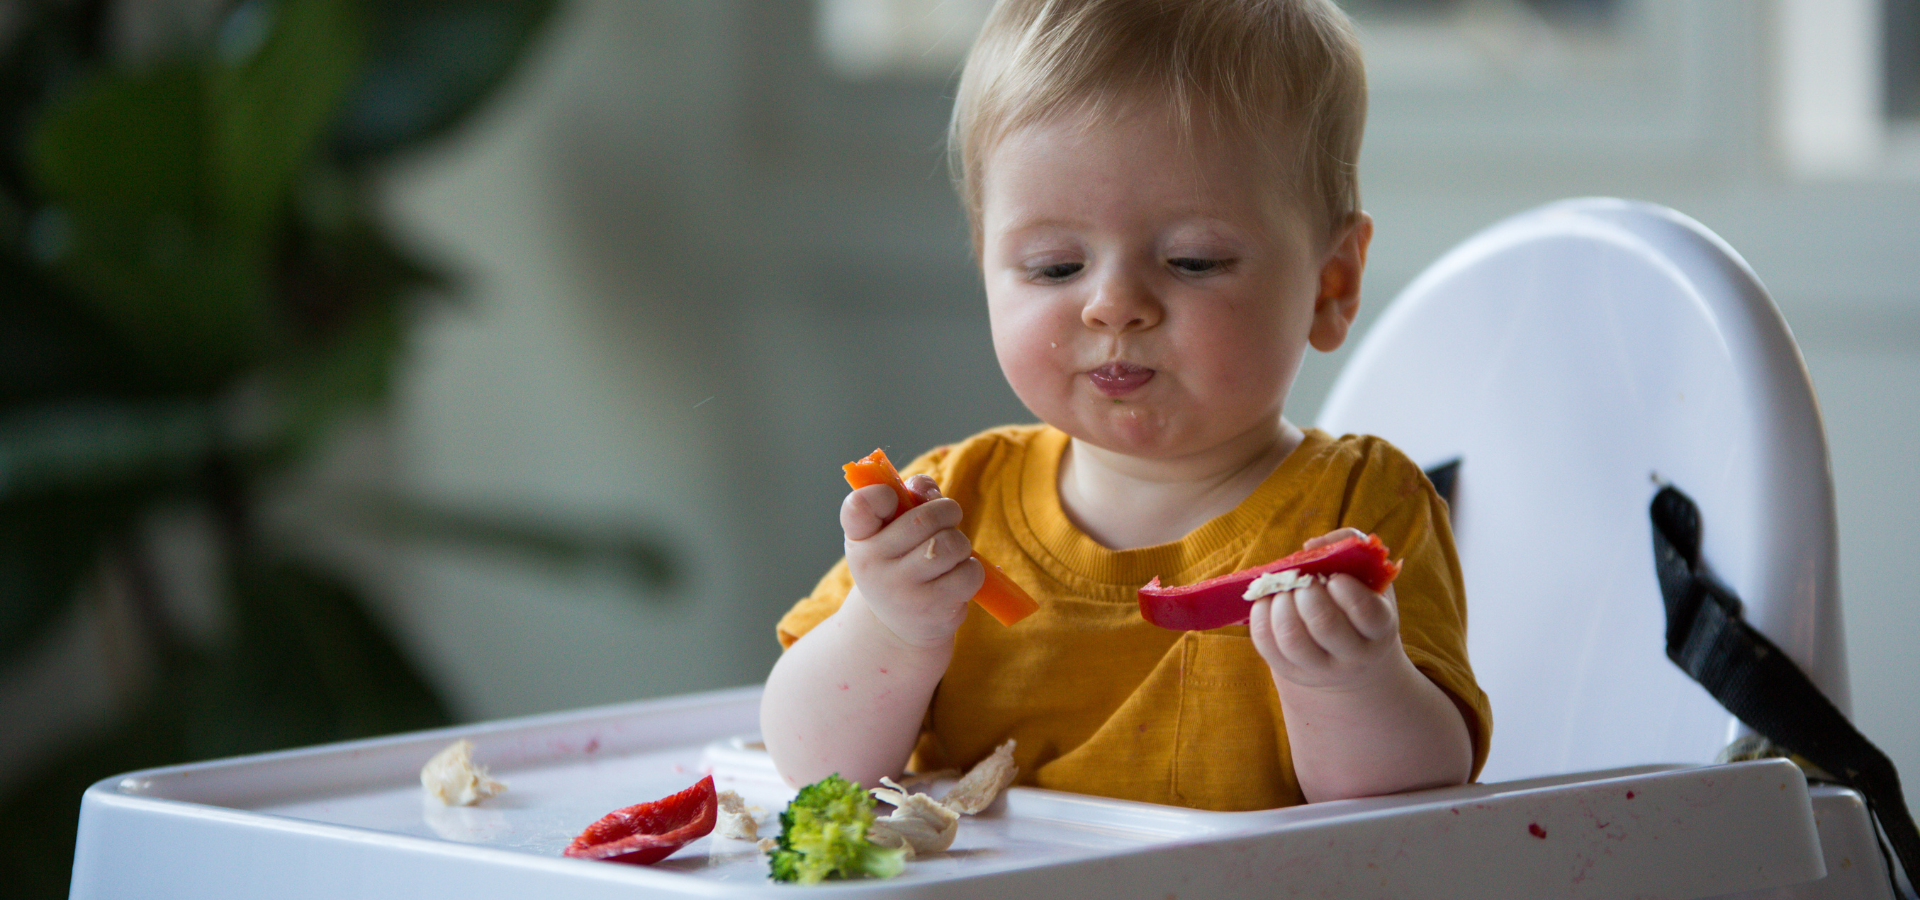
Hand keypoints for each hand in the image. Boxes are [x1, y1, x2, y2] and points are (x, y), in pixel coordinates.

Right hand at [840, 474, 981, 648]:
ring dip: (961, 543)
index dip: (882, 493)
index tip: (894, 498)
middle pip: (925, 519)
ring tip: (951, 553)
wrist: (896, 628)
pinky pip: (969, 573)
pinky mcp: (931, 609)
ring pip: (951, 544)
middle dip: (947, 511)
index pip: (859, 506)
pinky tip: (956, 577)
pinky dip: (971, 570)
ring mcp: (901, 591)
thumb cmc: (898, 565)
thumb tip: (927, 489)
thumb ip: (909, 498)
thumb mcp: (890, 533)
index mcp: (858, 538)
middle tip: (949, 518)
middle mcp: (872, 565)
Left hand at [1249, 528, 1402, 690]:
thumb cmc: (1358, 602)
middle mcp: (1354, 656)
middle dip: (1307, 593)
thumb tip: (1312, 545)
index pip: (1367, 612)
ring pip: (1292, 638)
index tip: (1335, 578)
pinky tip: (1268, 601)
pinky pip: (1266, 644)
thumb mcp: (1368, 576)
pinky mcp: (1291, 671)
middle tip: (1305, 582)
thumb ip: (1349, 546)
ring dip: (1281, 604)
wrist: (1352, 656)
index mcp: (1380, 629)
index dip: (1346, 589)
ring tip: (1285, 591)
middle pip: (1324, 624)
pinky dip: (1260, 615)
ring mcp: (1321, 668)